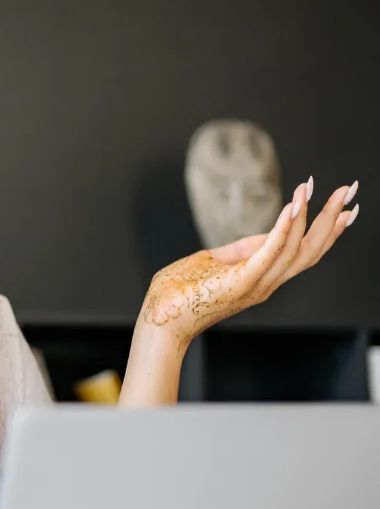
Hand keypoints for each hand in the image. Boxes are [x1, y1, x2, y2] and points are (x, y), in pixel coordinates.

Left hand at [140, 176, 359, 347]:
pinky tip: (294, 206)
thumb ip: (240, 250)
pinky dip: (284, 228)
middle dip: (332, 219)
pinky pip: (269, 252)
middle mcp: (266, 283)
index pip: (304, 252)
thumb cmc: (179, 293)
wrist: (158, 320)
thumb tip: (263, 235)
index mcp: (261, 277)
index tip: (347, 207)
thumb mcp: (214, 262)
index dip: (327, 229)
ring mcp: (255, 284)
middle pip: (311, 250)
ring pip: (296, 249)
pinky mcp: (241, 282)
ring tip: (316, 188)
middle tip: (349, 189)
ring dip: (308, 215)